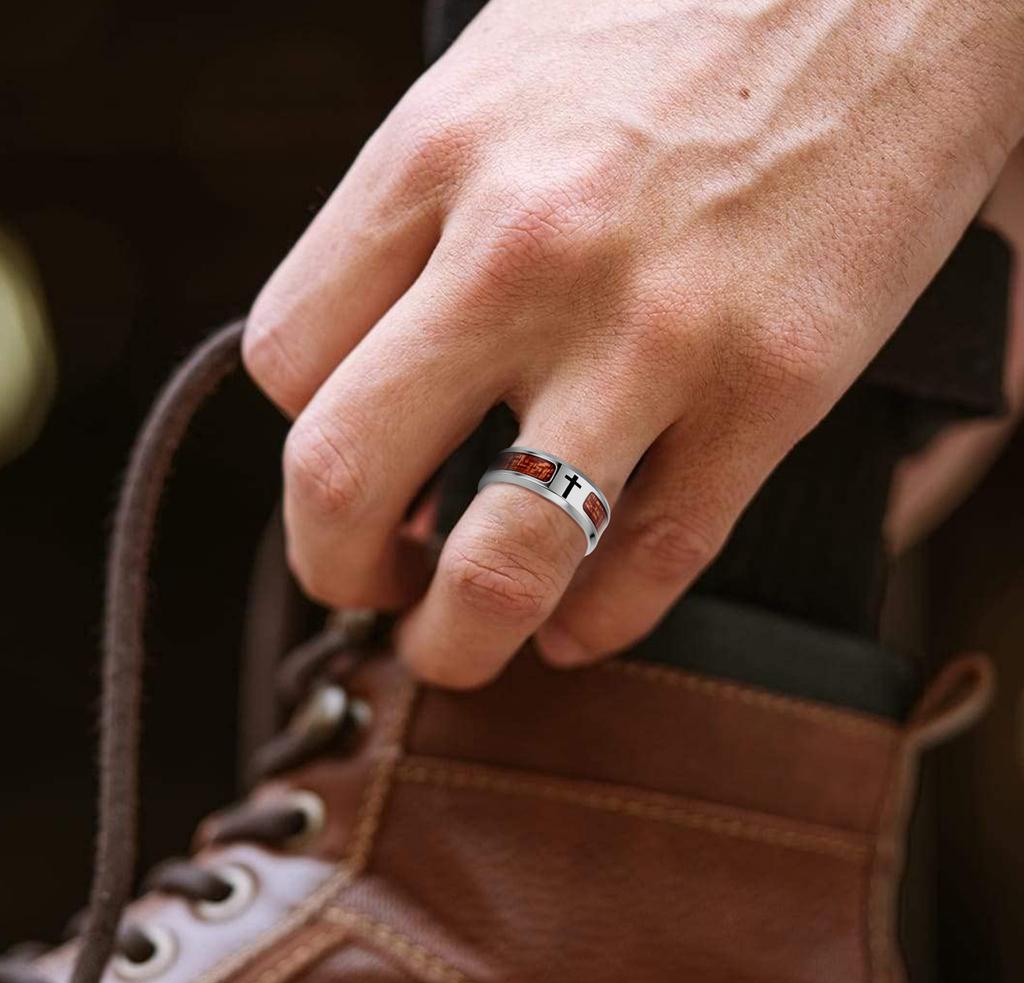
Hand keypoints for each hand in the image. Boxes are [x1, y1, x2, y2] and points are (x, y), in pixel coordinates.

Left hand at [243, 0, 1023, 685]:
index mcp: (434, 158)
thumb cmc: (685, 15)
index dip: (307, 441)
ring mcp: (649, 331)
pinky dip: (599, 621)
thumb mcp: (500, 81)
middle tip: (369, 586)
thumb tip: (392, 363)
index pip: (288, 362)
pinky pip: (654, 561)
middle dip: (335, 567)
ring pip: (499, 561)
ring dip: (457, 638)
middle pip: (342, 477)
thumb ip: (423, 221)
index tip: (352, 467)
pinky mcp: (770, 387)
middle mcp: (523, 253)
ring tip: (457, 643)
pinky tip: (581, 624)